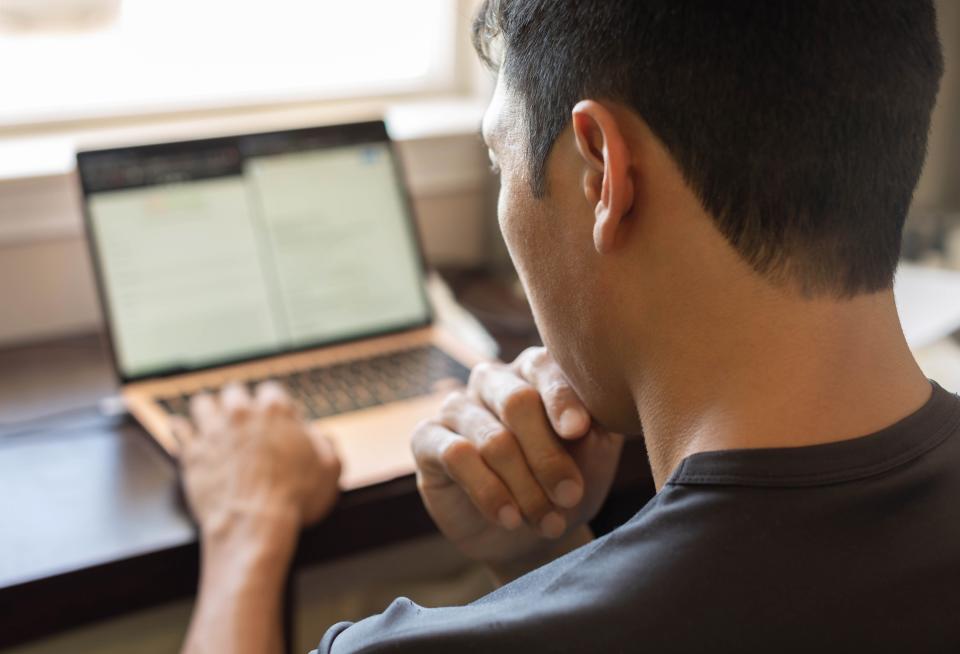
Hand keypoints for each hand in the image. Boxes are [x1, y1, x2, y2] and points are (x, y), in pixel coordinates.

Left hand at [174, 381, 341, 538]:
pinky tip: (185, 430)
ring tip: (213, 419)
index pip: (271, 390)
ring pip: (204, 402)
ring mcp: (212, 430)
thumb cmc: (295, 499)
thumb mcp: (330, 471)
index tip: (276, 420)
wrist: (254, 525)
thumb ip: (326, 445)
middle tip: (243, 420)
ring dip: (209, 409)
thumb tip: (318, 436)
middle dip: (240, 403)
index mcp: (275, 410)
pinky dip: (182, 427)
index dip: (274, 406)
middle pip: (235, 391)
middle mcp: (241, 413)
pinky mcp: (191, 452)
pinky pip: (179, 427)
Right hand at [412, 347, 623, 574]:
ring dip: (525, 487)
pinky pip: (456, 457)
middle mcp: (493, 381)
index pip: (544, 367)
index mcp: (535, 372)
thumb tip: (588, 421)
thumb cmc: (567, 483)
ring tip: (548, 523)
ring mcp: (457, 407)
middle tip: (571, 495)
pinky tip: (509, 518)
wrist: (529, 534)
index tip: (579, 431)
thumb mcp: (594, 458)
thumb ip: (596, 430)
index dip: (562, 398)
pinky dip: (488, 492)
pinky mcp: (427, 439)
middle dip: (548, 455)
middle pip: (517, 401)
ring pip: (492, 439)